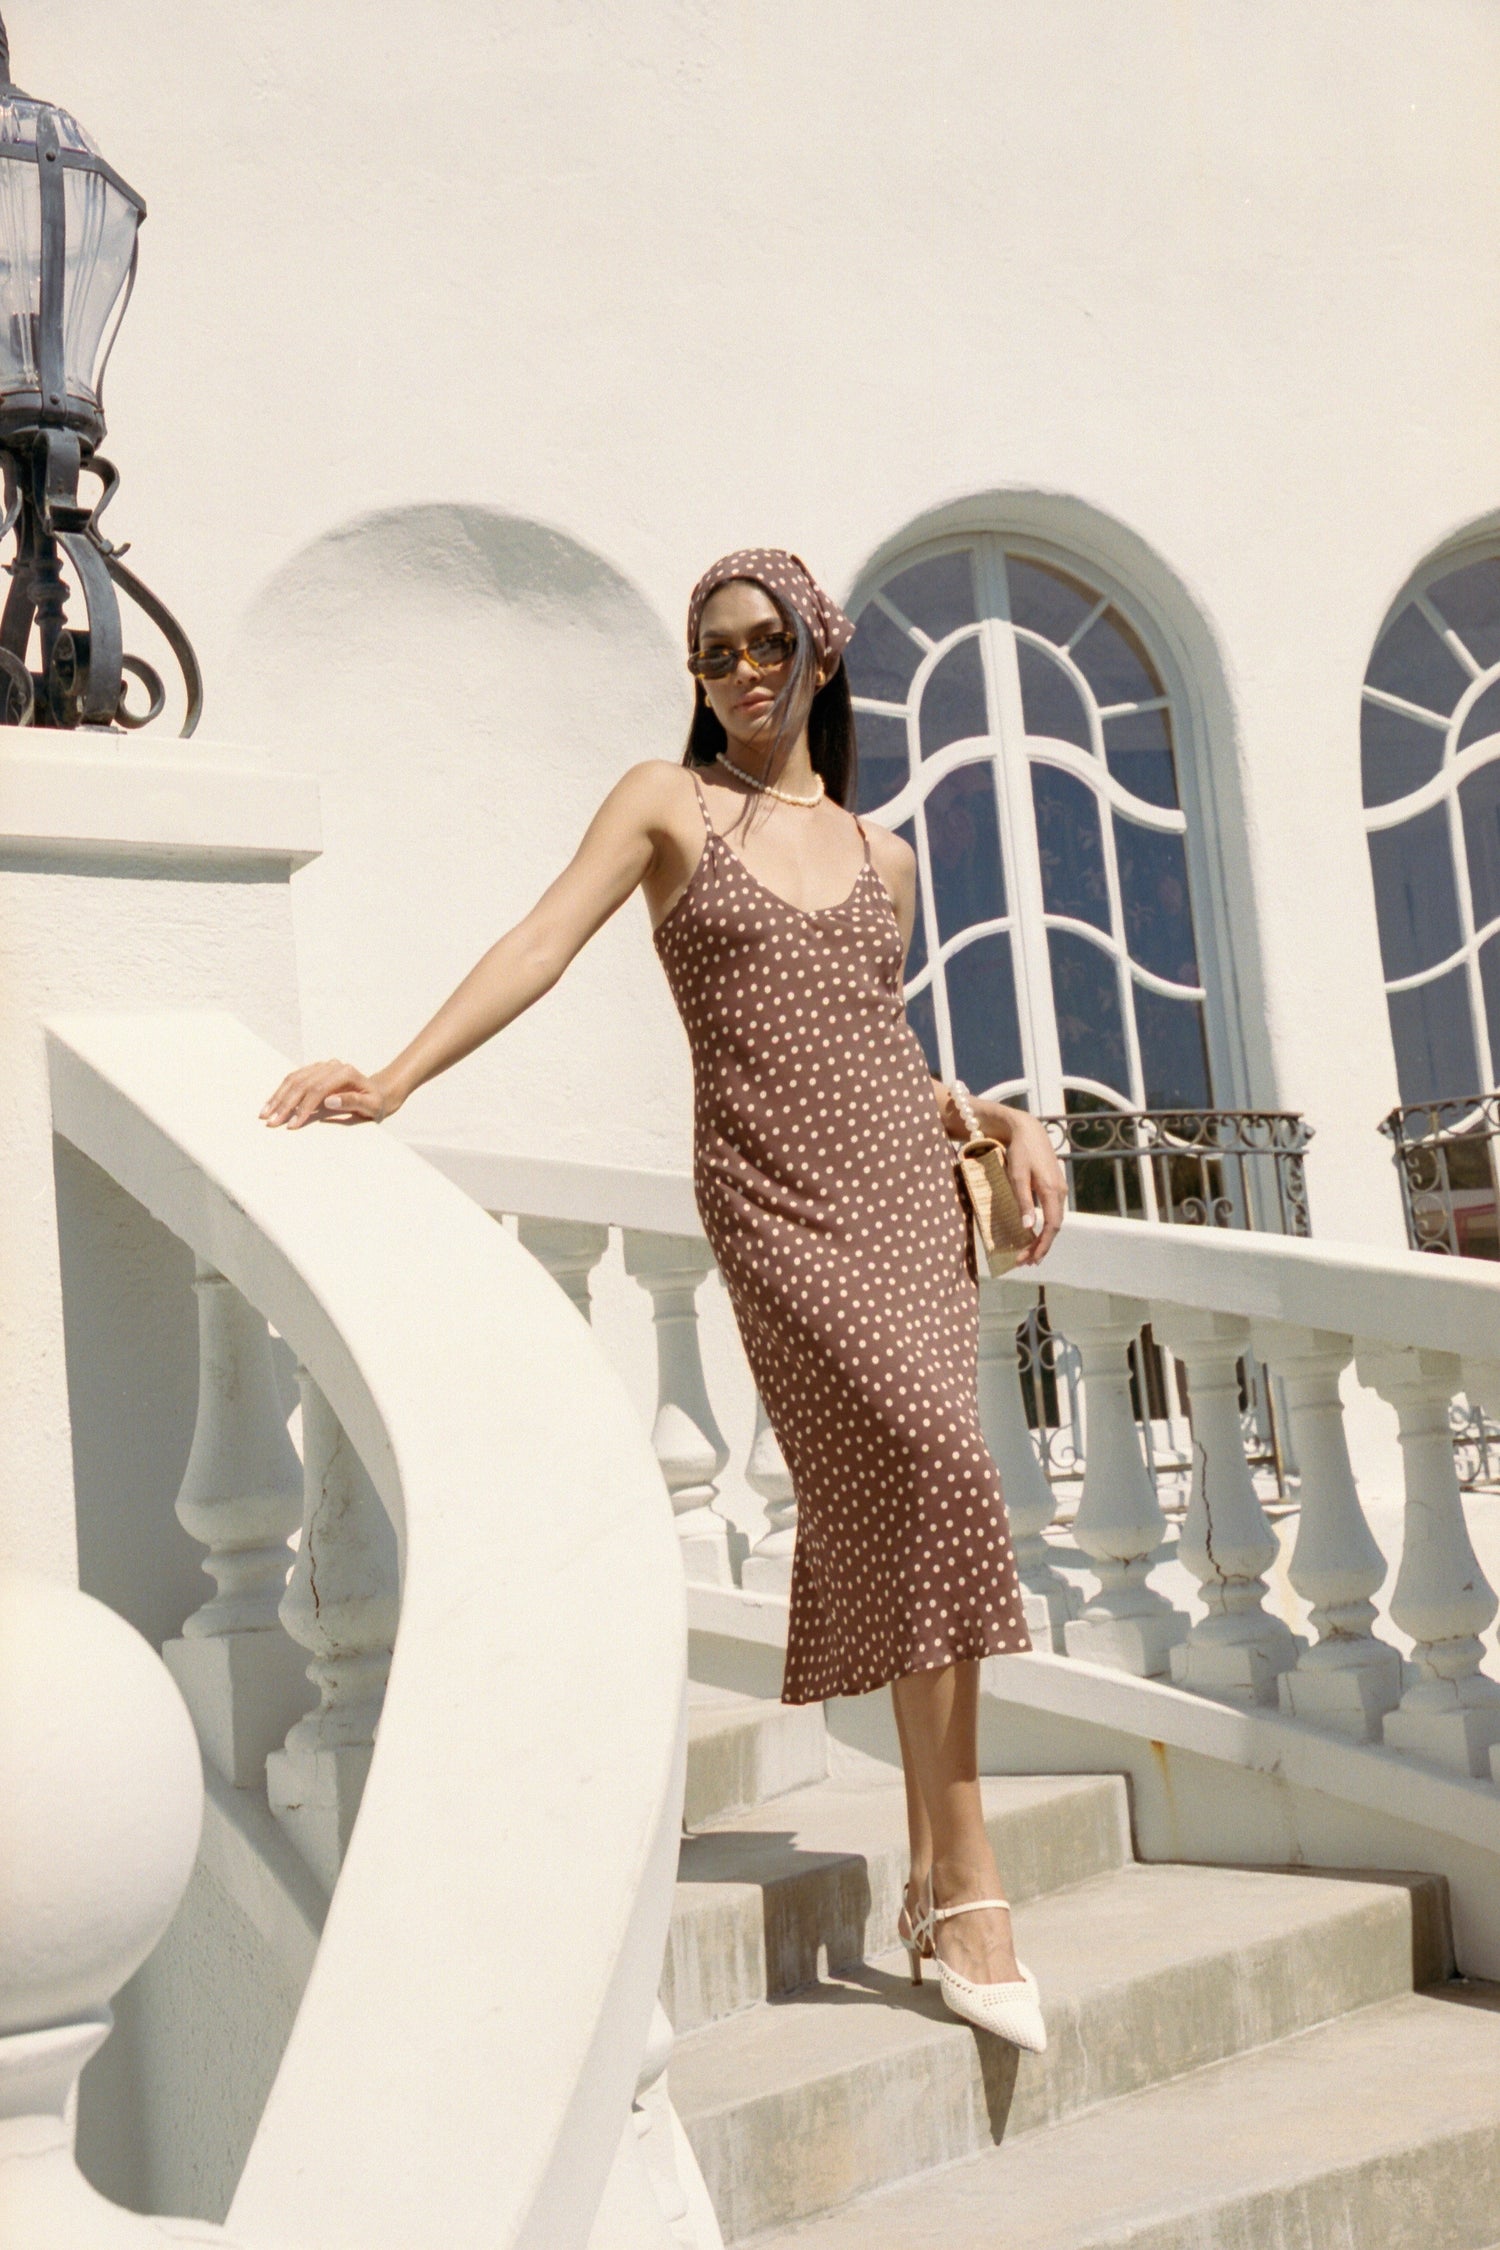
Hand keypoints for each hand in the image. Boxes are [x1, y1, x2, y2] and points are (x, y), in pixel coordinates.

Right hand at [260, 1060, 395, 1129]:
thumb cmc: (375, 1103)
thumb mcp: (371, 1106)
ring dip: (278, 1097)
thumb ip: (353, 1102)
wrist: (377, 1093)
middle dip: (285, 1104)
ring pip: (294, 1079)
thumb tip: (329, 1101)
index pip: (318, 1090)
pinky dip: (281, 1091)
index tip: (292, 1125)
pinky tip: (271, 1104)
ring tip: (265, 1114)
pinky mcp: (314, 1070)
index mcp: (346, 1073)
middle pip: (303, 1083)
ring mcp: (322, 1066)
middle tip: (272, 1122)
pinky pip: (294, 1078)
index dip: (303, 1107)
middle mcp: (332, 1066)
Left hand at [998, 1113, 1066, 1265]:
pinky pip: (1053, 1212)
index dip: (1042, 1245)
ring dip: (1043, 1238)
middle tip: (1025, 1262)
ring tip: (1029, 1253)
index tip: (1030, 1259)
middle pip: (1054, 1227)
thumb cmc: (1020, 1152)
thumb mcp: (1017, 1177)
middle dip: (1041, 1246)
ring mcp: (1059, 1189)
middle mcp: (1060, 1192)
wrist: (1028, 1131)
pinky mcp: (1054, 1186)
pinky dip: (1044, 1226)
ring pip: (1054, 1220)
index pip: (1051, 1227)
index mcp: (1052, 1191)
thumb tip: (1027, 1228)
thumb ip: (1023, 1202)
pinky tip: (1034, 1233)